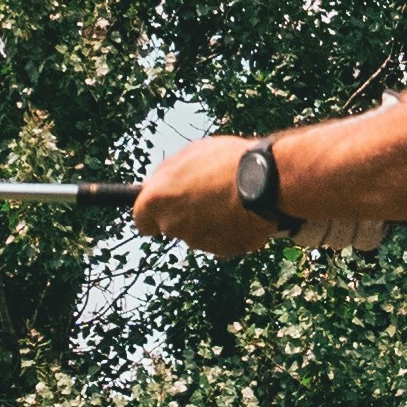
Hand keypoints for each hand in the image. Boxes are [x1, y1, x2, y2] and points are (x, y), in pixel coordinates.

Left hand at [130, 137, 274, 256]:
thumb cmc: (225, 162)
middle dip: (184, 215)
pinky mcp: (223, 251)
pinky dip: (229, 230)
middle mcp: (172, 226)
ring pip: (198, 234)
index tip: (162, 207)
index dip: (151, 213)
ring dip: (208, 221)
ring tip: (230, 197)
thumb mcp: (189, 155)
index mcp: (156, 201)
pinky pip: (222, 241)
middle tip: (205, 194)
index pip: (141, 220)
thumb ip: (168, 174)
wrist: (265, 182)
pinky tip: (243, 210)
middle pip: (171, 226)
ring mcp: (197, 242)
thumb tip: (158, 184)